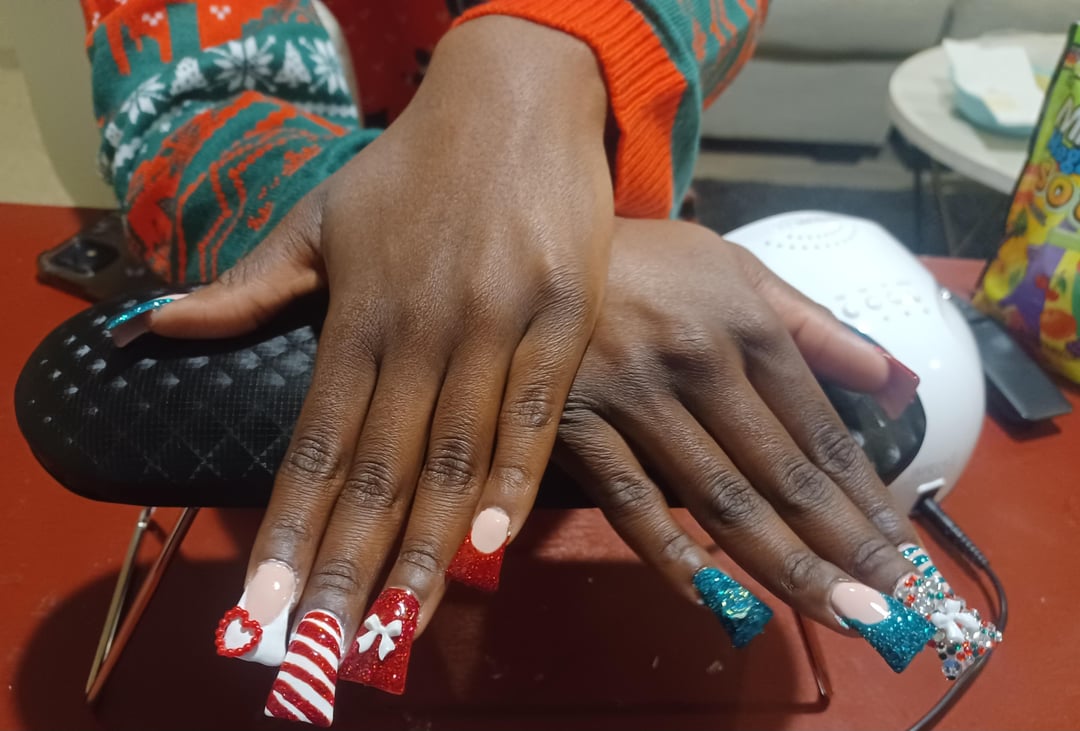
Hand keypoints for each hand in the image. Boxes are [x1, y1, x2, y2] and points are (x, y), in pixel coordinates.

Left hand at [149, 16, 612, 694]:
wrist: (514, 96)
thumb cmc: (416, 166)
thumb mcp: (322, 215)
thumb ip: (249, 285)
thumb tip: (158, 325)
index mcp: (359, 313)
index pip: (314, 443)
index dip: (287, 529)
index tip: (264, 607)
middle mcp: (421, 328)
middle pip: (379, 469)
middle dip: (347, 567)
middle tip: (325, 650)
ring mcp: (495, 322)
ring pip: (453, 455)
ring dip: (424, 550)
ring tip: (396, 626)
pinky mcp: (562, 314)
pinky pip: (536, 413)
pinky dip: (513, 482)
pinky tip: (488, 545)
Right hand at [556, 219, 928, 662]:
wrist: (537, 246)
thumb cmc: (647, 263)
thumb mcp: (737, 270)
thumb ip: (815, 325)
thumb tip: (891, 380)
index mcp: (747, 324)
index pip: (820, 430)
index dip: (864, 498)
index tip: (901, 551)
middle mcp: (699, 362)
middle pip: (781, 474)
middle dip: (843, 549)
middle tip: (894, 613)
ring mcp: (633, 397)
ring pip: (718, 498)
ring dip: (783, 566)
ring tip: (838, 615)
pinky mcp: (573, 424)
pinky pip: (629, 502)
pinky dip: (673, 556)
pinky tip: (719, 600)